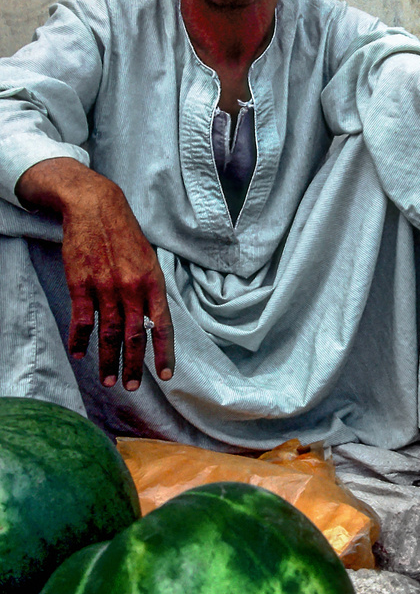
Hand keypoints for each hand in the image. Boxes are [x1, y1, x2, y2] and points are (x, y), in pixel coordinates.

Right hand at [16, 159, 174, 389]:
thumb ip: (151, 291)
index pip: (162, 325)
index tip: (166, 375)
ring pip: (109, 333)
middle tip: (130, 387)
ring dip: (108, 359)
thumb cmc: (125, 234)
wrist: (96, 207)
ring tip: (109, 379)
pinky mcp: (81, 284)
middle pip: (135, 336)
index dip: (164, 353)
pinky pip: (82, 320)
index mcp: (153, 283)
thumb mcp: (149, 260)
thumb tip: (154, 321)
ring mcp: (105, 287)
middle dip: (134, 365)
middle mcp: (131, 288)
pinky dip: (80, 339)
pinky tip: (79, 353)